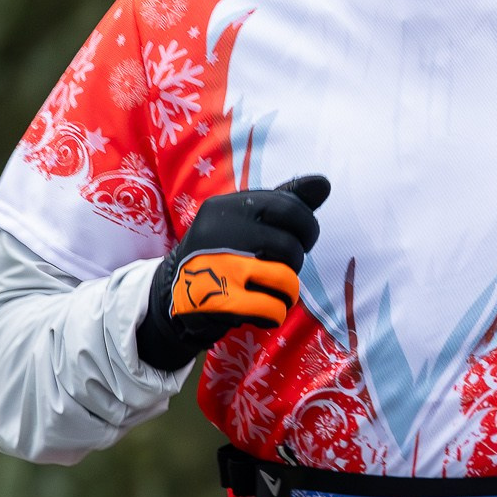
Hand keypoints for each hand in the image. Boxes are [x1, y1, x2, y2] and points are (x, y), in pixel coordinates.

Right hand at [134, 176, 329, 371]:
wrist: (172, 294)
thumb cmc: (223, 250)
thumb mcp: (244, 217)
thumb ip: (285, 199)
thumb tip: (324, 183)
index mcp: (227, 207)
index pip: (289, 207)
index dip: (306, 226)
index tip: (300, 237)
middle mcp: (220, 233)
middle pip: (290, 245)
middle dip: (296, 260)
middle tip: (283, 265)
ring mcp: (219, 268)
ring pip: (285, 279)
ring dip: (287, 290)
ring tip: (273, 289)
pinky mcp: (220, 302)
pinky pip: (272, 308)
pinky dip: (275, 313)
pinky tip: (265, 309)